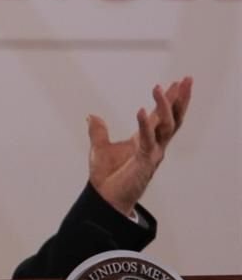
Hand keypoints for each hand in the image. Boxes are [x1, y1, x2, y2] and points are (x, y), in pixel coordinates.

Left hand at [87, 77, 191, 216]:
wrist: (104, 200)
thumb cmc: (106, 177)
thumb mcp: (99, 148)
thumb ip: (98, 132)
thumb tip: (91, 116)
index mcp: (145, 141)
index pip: (162, 116)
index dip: (170, 99)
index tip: (177, 82)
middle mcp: (154, 146)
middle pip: (174, 118)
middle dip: (181, 99)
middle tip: (186, 79)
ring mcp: (152, 154)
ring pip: (167, 126)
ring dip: (164, 106)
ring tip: (159, 88)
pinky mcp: (145, 162)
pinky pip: (147, 141)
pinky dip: (145, 125)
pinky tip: (141, 110)